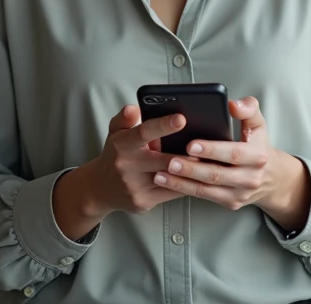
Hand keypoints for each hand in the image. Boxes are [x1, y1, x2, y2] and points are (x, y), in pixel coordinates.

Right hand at [80, 104, 198, 216]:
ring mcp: (135, 186)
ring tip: (210, 162)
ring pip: (170, 178)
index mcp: (122, 144)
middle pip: (163, 160)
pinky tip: (199, 177)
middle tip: (207, 147)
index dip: (163, 125)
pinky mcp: (143, 202)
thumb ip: (125, 118)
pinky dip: (186, 184)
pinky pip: (171, 193)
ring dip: (191, 171)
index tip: (182, 119)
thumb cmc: (115, 154)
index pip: (144, 132)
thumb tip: (134, 108)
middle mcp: (127, 166)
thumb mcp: (116, 132)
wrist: (101, 188)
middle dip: (187, 155)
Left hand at [154, 97, 309, 228]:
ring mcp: (239, 193)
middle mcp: (250, 177)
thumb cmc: (258, 146)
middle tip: (170, 161)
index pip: (234, 153)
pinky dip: (184, 189)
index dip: (212, 149)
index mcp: (257, 156)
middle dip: (192, 168)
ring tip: (161, 174)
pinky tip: (168, 182)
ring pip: (207, 189)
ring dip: (182, 183)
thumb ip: (248, 109)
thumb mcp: (258, 125)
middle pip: (217, 174)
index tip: (191, 143)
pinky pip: (204, 196)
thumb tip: (232, 104)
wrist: (273, 178)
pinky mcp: (230, 203)